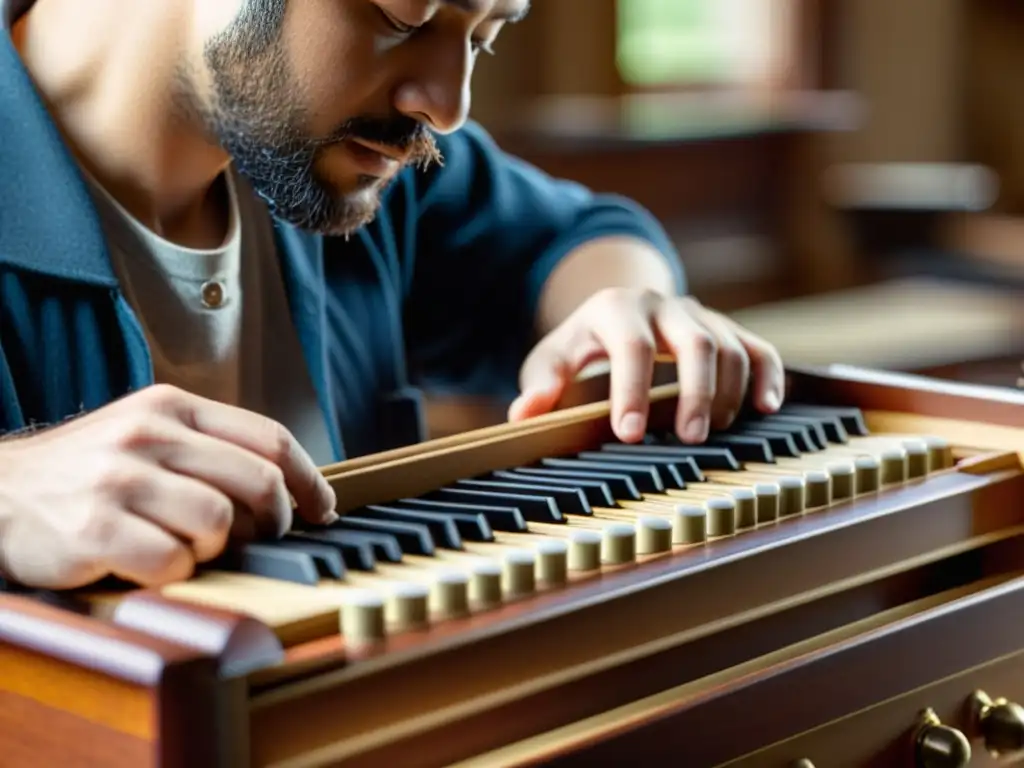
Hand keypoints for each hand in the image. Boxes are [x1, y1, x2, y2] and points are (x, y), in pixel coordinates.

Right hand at [0, 384, 336, 589]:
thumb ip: (208, 447)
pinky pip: (173, 561)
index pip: (270, 437)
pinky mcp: (95, 529)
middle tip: (263, 538)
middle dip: (274, 519)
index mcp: (171, 407)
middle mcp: (148, 434)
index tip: (321, 508)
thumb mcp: (145, 433)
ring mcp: (120, 480)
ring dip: (214, 546)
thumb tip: (286, 486)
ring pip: (218, 522)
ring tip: (185, 545)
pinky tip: (150, 563)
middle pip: (258, 481)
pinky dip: (174, 572)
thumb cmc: (86, 472)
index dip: (308, 479)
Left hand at [508, 288, 784, 443]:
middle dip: (695, 391)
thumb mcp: (554, 356)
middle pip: (695, 341)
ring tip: (711, 431)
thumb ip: (541, 383)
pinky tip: (766, 407)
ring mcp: (701, 316)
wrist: (622, 307)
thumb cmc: (584, 343)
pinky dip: (768, 375)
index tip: (629, 433)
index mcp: (617, 309)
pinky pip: (758, 347)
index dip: (632, 390)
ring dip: (728, 391)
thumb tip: (523, 415)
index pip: (630, 347)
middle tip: (690, 437)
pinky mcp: (728, 330)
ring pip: (730, 345)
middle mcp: (664, 306)